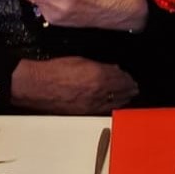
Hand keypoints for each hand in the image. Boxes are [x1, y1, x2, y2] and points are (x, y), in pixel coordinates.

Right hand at [10, 56, 138, 114]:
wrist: (39, 87)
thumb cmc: (56, 70)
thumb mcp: (78, 61)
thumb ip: (98, 65)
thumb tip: (112, 69)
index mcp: (97, 76)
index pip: (119, 78)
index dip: (126, 78)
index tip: (130, 77)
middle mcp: (98, 92)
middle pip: (120, 92)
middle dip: (129, 89)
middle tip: (135, 88)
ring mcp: (93, 105)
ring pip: (114, 103)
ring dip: (123, 99)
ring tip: (129, 96)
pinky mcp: (85, 113)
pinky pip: (104, 110)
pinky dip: (112, 106)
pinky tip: (115, 105)